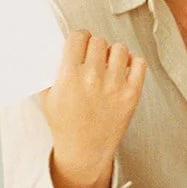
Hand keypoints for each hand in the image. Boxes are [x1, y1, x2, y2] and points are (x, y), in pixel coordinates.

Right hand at [41, 29, 146, 187]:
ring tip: (108, 64)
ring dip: (113, 54)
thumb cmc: (64, 123)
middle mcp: (93, 78)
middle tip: (93, 57)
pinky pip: (139, 63)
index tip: (80, 44)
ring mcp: (115, 86)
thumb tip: (58, 47)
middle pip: (98, 41)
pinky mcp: (132, 94)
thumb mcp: (47, 97)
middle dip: (94, 46)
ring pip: (120, 49)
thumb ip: (51, 71)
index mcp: (69, 76)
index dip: (79, 38)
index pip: (78, 37)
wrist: (84, 150)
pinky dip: (133, 63)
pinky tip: (124, 70)